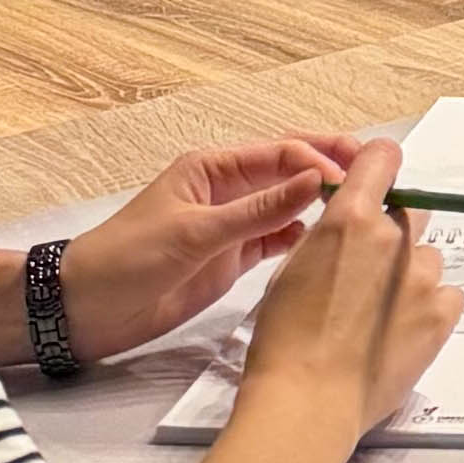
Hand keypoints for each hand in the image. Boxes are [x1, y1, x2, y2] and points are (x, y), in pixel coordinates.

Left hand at [56, 140, 360, 362]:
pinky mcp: (231, 258)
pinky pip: (278, 240)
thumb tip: (315, 179)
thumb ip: (258, 210)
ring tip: (364, 212)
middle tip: (378, 174)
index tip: (353, 179)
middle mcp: (227, 190)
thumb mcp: (195, 233)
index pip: (280, 153)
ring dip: (322, 206)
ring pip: (289, 206)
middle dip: (331, 169)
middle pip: (291, 171)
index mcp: (213, 168)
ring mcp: (231, 225)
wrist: (85, 310)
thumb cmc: (126, 260)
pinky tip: (327, 246)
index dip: (320, 161)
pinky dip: (303, 239)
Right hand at [239, 141, 460, 432]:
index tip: (379, 179)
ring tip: (376, 316)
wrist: (307, 401)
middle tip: (365, 274)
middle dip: (391, 234)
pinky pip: (447, 294)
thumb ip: (328, 238)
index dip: (380, 166)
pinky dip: (429, 307)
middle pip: (409, 213)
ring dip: (408, 276)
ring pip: (426, 258)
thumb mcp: (290, 270)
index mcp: (349, 218)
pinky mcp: (443, 312)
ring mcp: (422, 275)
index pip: (383, 159)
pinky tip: (399, 332)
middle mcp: (392, 238)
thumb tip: (346, 230)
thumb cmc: (284, 342)